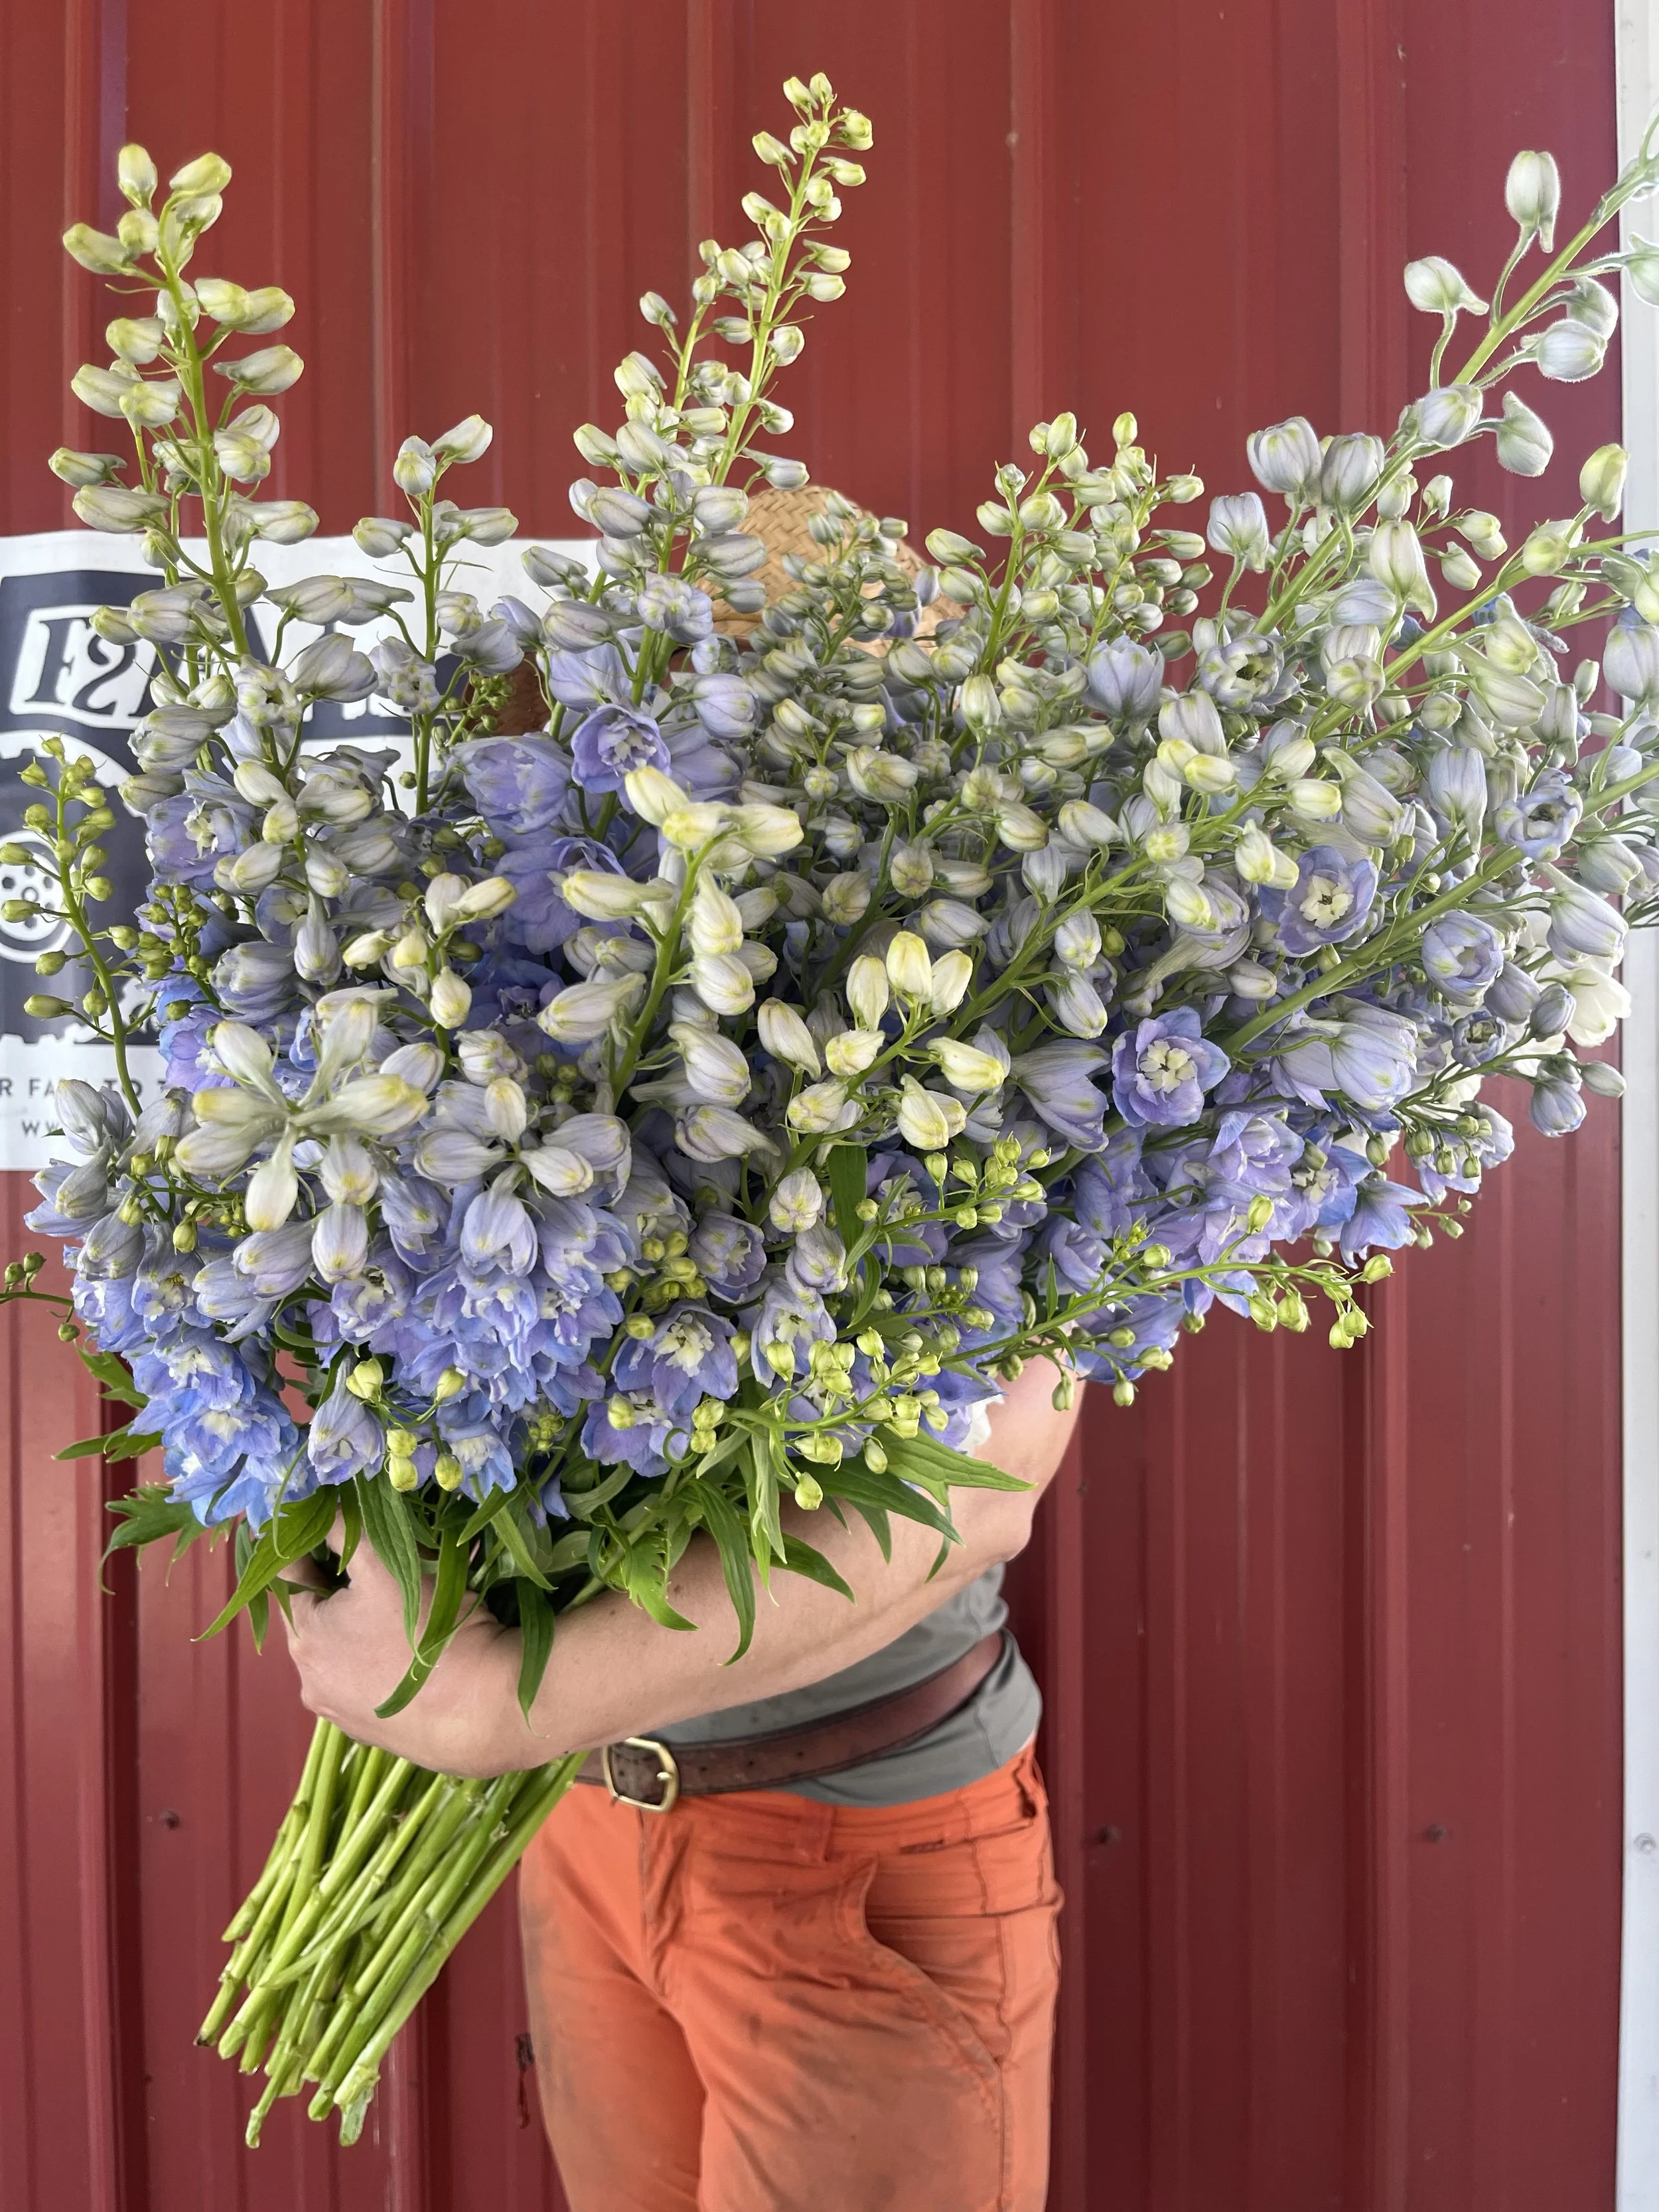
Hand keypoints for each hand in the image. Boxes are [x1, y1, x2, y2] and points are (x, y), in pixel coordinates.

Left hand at [283, 1532, 527, 1775]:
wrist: (481, 1709)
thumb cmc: (428, 1630)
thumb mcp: (386, 1565)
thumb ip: (346, 1531)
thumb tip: (322, 1508)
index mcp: (305, 1636)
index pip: (287, 1574)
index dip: (309, 1541)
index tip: (333, 1519)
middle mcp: (310, 1679)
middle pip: (317, 1614)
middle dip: (343, 1584)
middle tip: (382, 1561)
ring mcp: (340, 1710)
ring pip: (341, 1649)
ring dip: (362, 1623)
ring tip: (406, 1605)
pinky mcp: (371, 1729)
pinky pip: (364, 1679)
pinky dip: (379, 1658)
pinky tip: (413, 1649)